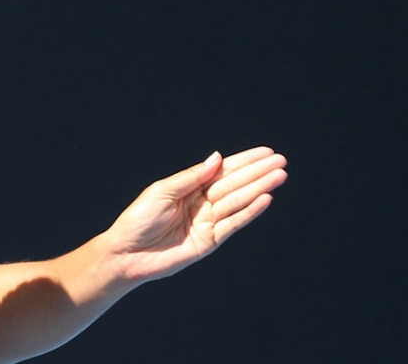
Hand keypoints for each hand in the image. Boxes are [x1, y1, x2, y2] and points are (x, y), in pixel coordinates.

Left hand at [101, 147, 287, 282]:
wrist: (126, 254)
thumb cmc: (138, 220)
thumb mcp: (162, 191)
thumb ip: (192, 177)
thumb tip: (218, 157)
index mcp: (189, 188)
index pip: (222, 171)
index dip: (244, 161)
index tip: (266, 152)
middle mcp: (201, 203)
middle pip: (234, 184)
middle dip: (257, 172)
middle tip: (281, 161)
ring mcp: (207, 222)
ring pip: (238, 201)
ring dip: (259, 188)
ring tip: (279, 176)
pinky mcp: (209, 241)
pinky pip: (233, 224)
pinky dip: (249, 211)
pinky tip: (265, 198)